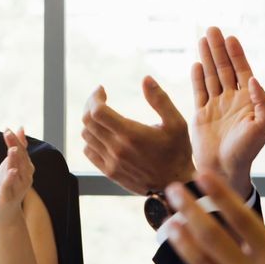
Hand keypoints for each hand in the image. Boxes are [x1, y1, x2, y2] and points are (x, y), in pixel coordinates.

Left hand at [0, 128, 32, 223]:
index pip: (22, 151)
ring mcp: (18, 188)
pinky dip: (11, 179)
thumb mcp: (12, 164)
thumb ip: (18, 147)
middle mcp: (25, 177)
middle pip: (21, 159)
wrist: (4, 212)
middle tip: (8, 134)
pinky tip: (11, 171)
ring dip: (15, 161)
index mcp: (25, 168)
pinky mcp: (8, 198)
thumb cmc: (8, 186)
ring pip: (17, 172)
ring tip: (11, 150)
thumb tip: (21, 128)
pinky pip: (10, 187)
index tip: (7, 129)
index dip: (15, 140)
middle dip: (15, 146)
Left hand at [81, 79, 194, 194]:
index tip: (102, 89)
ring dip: (90, 122)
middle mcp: (117, 149)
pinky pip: (89, 151)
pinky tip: (103, 134)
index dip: (95, 97)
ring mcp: (111, 162)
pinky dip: (91, 139)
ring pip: (86, 136)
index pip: (97, 112)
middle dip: (90, 105)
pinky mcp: (109, 172)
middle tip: (100, 98)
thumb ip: (160, 100)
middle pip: (88, 122)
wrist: (175, 184)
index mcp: (131, 134)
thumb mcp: (176, 123)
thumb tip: (146, 79)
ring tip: (103, 115)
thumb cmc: (177, 152)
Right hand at [189, 28, 264, 195]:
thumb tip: (251, 79)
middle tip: (212, 29)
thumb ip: (261, 101)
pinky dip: (197, 77)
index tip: (230, 37)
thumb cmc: (247, 151)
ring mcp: (216, 106)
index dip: (236, 54)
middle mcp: (232, 100)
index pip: (242, 71)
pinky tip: (196, 63)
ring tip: (202, 39)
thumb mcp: (263, 126)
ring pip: (210, 76)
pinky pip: (198, 91)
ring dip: (206, 57)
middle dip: (218, 48)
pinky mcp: (201, 114)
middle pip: (224, 68)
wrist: (225, 169)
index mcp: (248, 100)